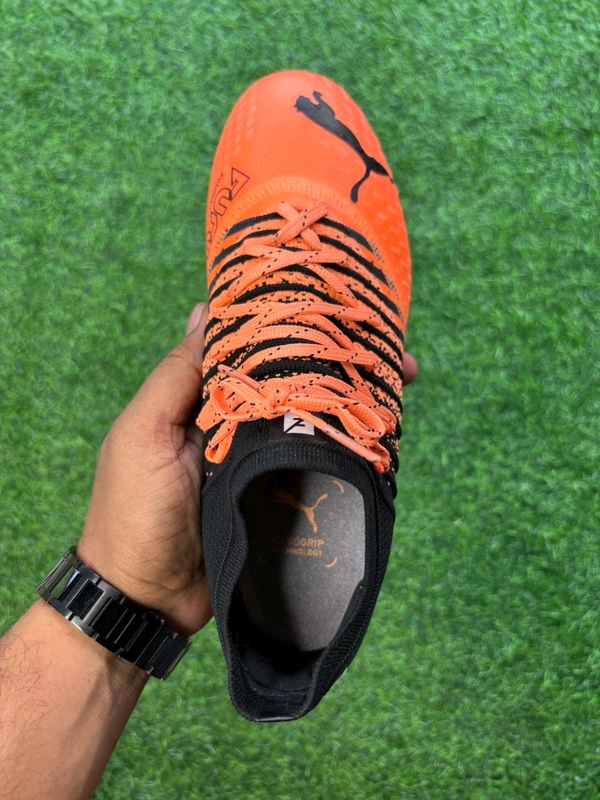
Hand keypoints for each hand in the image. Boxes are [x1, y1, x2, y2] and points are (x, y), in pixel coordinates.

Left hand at [78, 303, 417, 637]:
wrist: (146, 602)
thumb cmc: (132, 512)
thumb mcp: (144, 433)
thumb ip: (177, 375)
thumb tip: (205, 309)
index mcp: (204, 399)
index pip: (254, 349)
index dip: (293, 326)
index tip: (338, 307)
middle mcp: (238, 422)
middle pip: (295, 381)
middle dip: (342, 363)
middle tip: (392, 354)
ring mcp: (263, 461)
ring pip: (314, 420)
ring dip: (356, 401)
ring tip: (401, 381)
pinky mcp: (281, 497)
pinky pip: (318, 464)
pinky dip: (349, 448)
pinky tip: (383, 433)